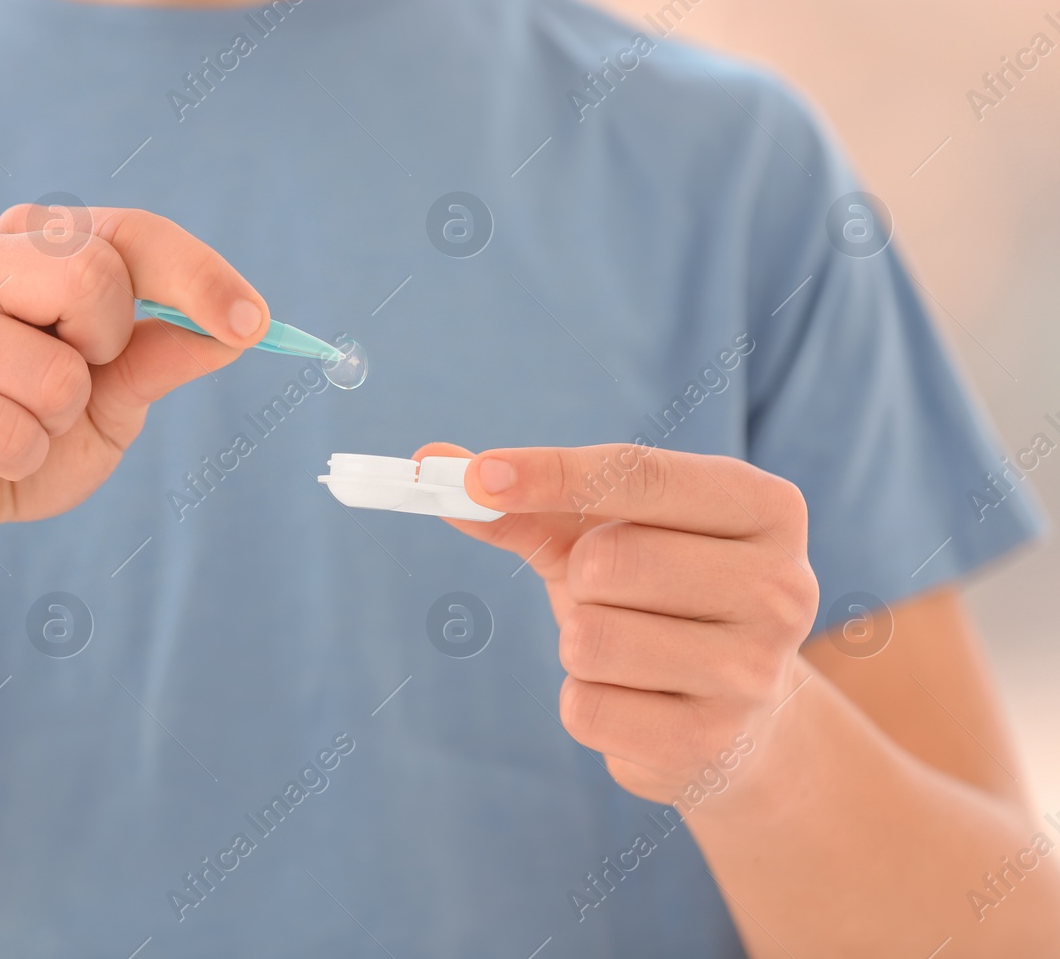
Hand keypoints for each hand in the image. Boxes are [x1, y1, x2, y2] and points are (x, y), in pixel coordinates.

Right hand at [0, 206, 268, 576]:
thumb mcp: (109, 399)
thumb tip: (234, 330)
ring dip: (56, 426)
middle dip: (107, 350)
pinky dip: (18, 465)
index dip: (199, 275)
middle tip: (70, 383)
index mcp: (24, 244)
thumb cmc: (19, 439)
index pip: (129, 233)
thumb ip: (161, 358)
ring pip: (58, 375)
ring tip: (11, 428)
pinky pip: (12, 436)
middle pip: (93, 275)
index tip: (254, 324)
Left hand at [413, 441, 819, 804]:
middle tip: (616, 596)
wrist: (739, 723)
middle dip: (581, 579)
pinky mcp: (710, 744)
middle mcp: (781, 585)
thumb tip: (429, 465)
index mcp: (766, 507)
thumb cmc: (661, 599)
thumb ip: (526, 500)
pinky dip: (586, 702)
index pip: (642, 474)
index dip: (550, 473)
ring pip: (588, 638)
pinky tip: (639, 703)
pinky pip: (584, 707)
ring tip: (632, 652)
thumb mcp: (605, 535)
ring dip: (580, 643)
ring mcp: (753, 672)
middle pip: (606, 560)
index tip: (474, 477)